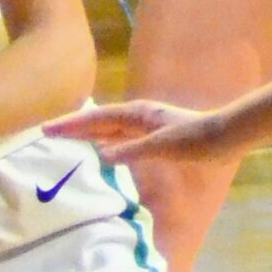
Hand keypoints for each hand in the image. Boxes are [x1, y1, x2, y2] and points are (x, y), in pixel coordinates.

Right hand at [46, 98, 233, 163]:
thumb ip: (132, 151)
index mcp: (137, 114)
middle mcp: (138, 117)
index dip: (71, 125)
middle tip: (46, 133)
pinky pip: (120, 139)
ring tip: (66, 140)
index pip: (96, 119)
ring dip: (87, 135)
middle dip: (73, 127)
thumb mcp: (162, 146)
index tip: (47, 129)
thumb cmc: (196, 140)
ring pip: (108, 130)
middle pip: (98, 122)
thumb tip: (101, 157)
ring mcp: (145, 127)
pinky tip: (100, 153)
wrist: (225, 137)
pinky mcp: (153, 138)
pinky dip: (105, 144)